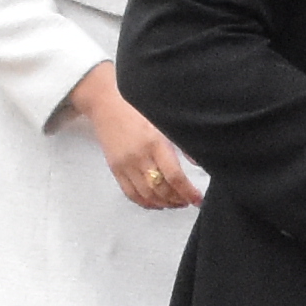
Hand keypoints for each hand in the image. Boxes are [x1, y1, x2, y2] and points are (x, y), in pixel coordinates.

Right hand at [67, 63, 198, 211]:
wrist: (106, 102)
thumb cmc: (137, 107)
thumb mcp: (163, 120)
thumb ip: (181, 142)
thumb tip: (199, 162)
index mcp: (154, 142)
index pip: (174, 176)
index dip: (188, 192)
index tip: (197, 199)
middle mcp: (139, 157)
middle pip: (161, 189)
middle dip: (178, 200)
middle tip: (188, 200)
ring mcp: (125, 165)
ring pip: (146, 195)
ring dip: (163, 203)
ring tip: (175, 202)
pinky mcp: (115, 169)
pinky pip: (130, 193)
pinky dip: (145, 202)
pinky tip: (156, 202)